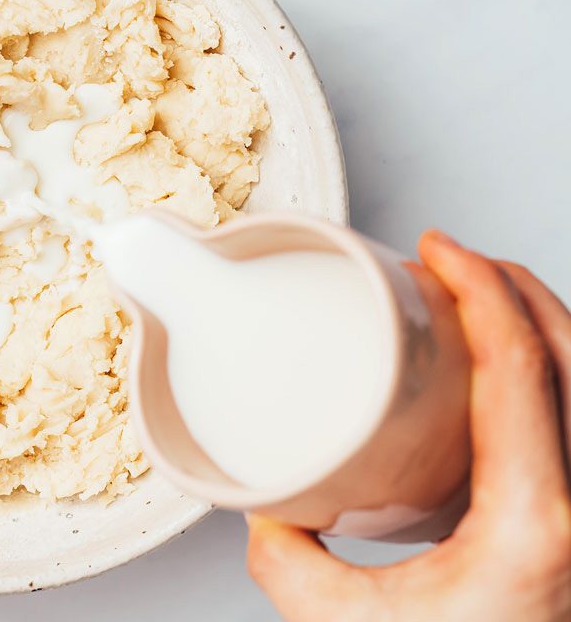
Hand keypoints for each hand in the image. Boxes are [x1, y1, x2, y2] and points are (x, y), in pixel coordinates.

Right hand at [246, 230, 570, 620]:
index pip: (525, 369)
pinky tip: (512, 371)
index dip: (484, 289)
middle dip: (517, 285)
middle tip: (454, 258)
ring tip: (480, 297)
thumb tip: (265, 502)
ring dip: (541, 322)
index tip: (440, 249)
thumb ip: (286, 558)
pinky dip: (551, 371)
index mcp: (536, 523)